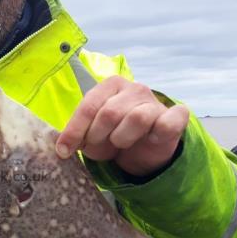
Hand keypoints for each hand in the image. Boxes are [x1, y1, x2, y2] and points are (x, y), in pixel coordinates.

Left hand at [55, 76, 188, 176]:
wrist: (145, 151)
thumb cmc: (114, 137)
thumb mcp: (91, 136)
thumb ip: (77, 134)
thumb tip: (60, 144)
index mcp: (110, 86)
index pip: (89, 105)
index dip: (75, 130)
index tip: (63, 151)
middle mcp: (134, 88)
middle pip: (109, 113)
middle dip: (98, 137)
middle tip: (99, 147)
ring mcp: (155, 101)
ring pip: (136, 118)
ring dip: (122, 139)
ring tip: (121, 144)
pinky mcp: (176, 116)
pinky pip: (166, 125)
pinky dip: (155, 135)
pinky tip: (149, 141)